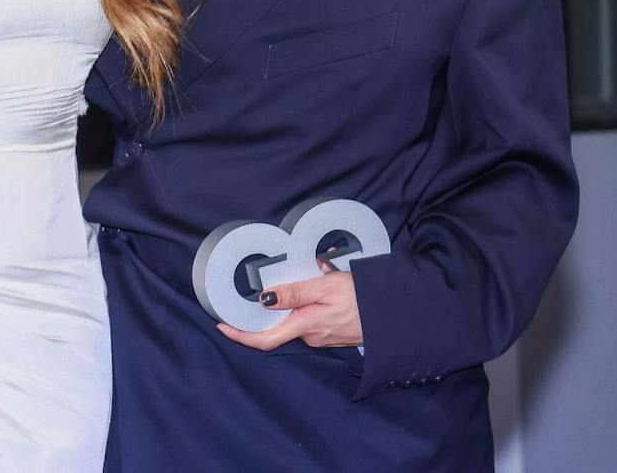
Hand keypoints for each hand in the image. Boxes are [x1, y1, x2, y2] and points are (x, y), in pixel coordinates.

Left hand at [217, 258, 365, 350]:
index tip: (222, 325)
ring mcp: (321, 337)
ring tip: (309, 277)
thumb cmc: (364, 299)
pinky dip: (308, 303)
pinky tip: (320, 286)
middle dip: (272, 306)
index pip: (264, 339)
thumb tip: (265, 299)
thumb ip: (295, 293)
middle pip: (278, 324)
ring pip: (295, 318)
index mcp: (305, 326)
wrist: (395, 316)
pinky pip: (310, 317)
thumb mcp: (326, 287)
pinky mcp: (330, 333)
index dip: (240, 335)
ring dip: (295, 300)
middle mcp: (310, 336)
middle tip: (271, 283)